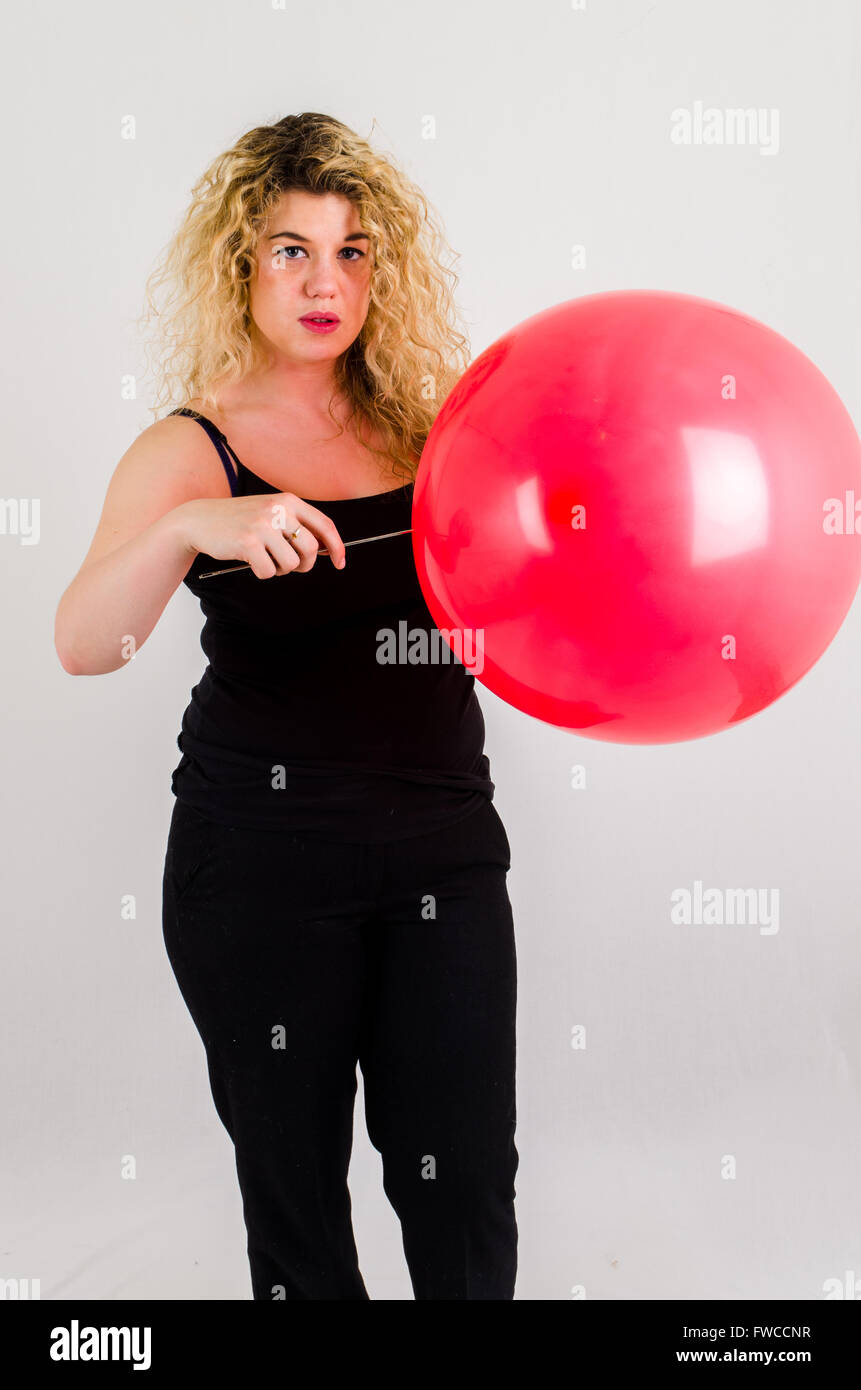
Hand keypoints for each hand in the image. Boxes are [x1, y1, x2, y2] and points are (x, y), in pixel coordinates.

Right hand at [177, 493, 346, 578]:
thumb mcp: (270, 512)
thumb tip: (323, 550)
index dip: (336, 546)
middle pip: (310, 549)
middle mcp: (278, 509)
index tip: (340, 562)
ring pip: (290, 564)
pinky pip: (269, 572)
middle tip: (290, 565)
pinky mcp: (247, 542)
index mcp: (288, 500)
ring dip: (280, 569)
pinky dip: (262, 573)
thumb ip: (295, 524)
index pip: (324, 524)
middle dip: (304, 564)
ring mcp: (262, 525)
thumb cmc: (240, 521)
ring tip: (265, 559)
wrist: (201, 519)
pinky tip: (250, 561)